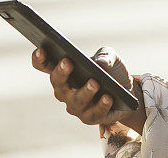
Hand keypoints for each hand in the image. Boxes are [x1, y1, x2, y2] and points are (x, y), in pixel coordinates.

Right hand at [31, 46, 146, 131]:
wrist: (127, 90)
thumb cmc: (112, 71)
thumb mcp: (110, 57)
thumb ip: (105, 56)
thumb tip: (100, 63)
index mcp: (65, 71)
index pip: (45, 65)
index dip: (39, 59)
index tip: (41, 49)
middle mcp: (65, 90)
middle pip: (57, 83)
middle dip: (61, 72)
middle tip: (68, 62)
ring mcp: (76, 106)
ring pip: (75, 100)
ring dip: (85, 91)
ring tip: (94, 82)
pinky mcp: (90, 117)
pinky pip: (94, 113)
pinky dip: (101, 105)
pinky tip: (108, 97)